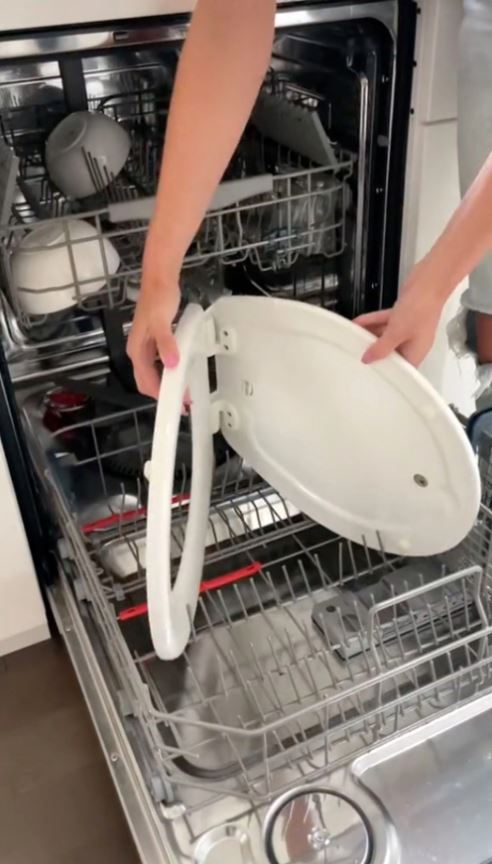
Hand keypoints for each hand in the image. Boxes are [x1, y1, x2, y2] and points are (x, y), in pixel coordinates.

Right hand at [127, 239, 180, 398]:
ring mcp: (147, 347)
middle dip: (164, 394)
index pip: (146, 382)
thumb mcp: (162, 322)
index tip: (178, 405)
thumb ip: (166, 344)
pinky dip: (170, 372)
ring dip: (168, 384)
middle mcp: (139, 352)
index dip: (161, 396)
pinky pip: (161, 363)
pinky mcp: (156, 340)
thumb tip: (171, 365)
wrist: (159, 278)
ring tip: (185, 391)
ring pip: (155, 374)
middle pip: (148, 382)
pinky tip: (182, 372)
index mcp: (137, 351)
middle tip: (185, 402)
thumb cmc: (158, 299)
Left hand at [355, 259, 446, 365]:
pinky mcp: (403, 314)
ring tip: (352, 338)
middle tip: (356, 356)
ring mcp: (408, 327)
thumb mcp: (397, 332)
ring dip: (370, 335)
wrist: (430, 281)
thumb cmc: (420, 309)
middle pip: (390, 352)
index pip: (400, 369)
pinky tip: (358, 322)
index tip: (370, 373)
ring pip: (385, 335)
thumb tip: (368, 360)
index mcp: (416, 352)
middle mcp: (413, 342)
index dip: (387, 372)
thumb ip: (381, 347)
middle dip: (374, 352)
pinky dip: (373, 321)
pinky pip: (385, 321)